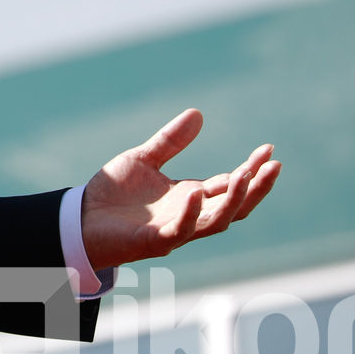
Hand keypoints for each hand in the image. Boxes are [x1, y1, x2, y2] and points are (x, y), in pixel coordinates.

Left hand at [80, 109, 280, 271]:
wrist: (80, 219)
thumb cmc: (113, 194)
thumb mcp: (144, 159)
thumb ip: (171, 141)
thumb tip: (198, 113)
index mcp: (190, 196)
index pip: (230, 184)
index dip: (251, 169)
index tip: (268, 150)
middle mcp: (189, 215)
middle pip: (234, 205)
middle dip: (256, 187)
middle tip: (274, 165)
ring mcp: (175, 229)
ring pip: (216, 221)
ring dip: (234, 200)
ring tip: (246, 175)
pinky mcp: (154, 241)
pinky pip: (180, 230)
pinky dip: (192, 214)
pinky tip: (197, 193)